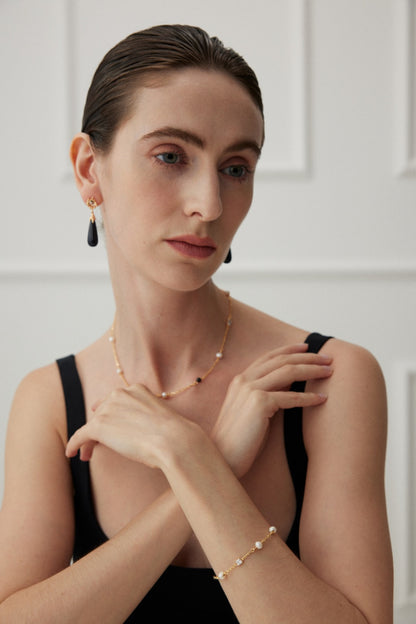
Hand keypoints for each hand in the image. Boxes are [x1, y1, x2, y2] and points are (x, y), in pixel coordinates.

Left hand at [65, 384, 192, 468]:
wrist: (174, 441)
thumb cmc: (173, 435)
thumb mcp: (159, 418)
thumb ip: (145, 418)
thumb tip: (138, 432)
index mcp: (136, 389)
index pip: (115, 403)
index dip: (110, 416)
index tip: (109, 427)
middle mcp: (120, 394)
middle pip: (102, 413)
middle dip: (99, 429)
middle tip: (97, 444)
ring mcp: (108, 408)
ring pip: (91, 426)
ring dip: (88, 440)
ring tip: (87, 454)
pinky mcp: (99, 425)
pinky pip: (80, 435)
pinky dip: (74, 444)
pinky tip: (71, 453)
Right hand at [211, 343, 332, 476]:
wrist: (223, 459)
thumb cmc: (240, 440)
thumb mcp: (252, 410)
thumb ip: (267, 393)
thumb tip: (291, 382)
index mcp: (240, 379)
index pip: (269, 356)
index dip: (289, 349)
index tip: (308, 348)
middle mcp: (244, 380)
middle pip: (282, 360)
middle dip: (308, 357)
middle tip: (328, 359)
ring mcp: (250, 390)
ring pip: (288, 372)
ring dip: (312, 370)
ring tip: (329, 372)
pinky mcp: (259, 404)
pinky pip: (291, 397)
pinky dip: (309, 398)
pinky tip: (322, 399)